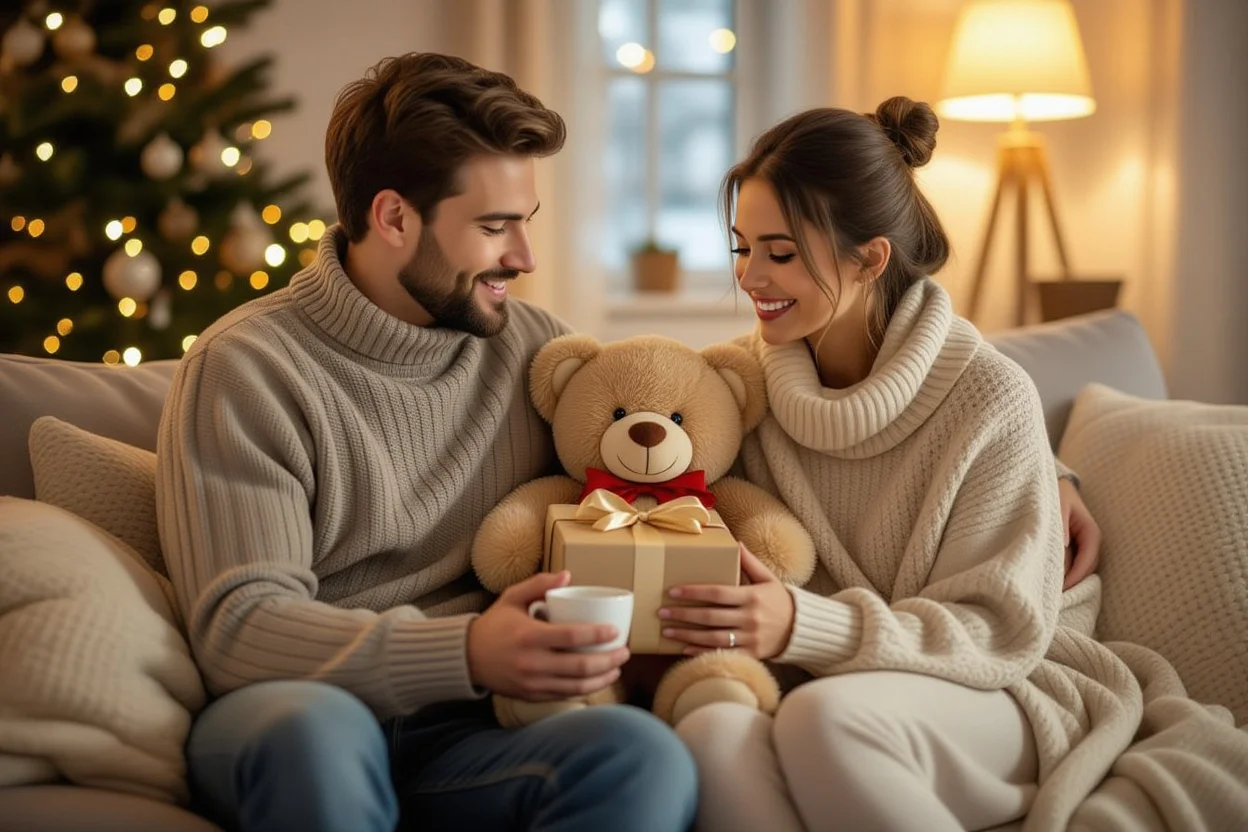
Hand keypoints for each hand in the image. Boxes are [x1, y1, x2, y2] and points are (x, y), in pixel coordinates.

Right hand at [466, 571, 629, 700]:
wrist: (467, 658)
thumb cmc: (494, 624)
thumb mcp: (512, 597)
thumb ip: (539, 584)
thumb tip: (568, 575)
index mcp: (529, 636)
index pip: (571, 637)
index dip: (597, 635)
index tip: (615, 630)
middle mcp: (532, 663)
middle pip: (580, 666)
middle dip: (609, 660)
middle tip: (624, 651)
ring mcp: (532, 683)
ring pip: (576, 686)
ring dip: (602, 678)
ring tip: (617, 668)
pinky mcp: (532, 696)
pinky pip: (565, 695)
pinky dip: (585, 690)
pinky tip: (598, 681)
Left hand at [658, 543, 794, 658]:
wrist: (800, 628)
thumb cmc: (778, 599)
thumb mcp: (768, 577)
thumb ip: (750, 562)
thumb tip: (734, 542)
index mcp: (752, 596)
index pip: (717, 593)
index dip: (694, 592)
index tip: (673, 591)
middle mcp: (750, 618)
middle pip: (710, 617)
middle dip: (684, 614)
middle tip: (662, 612)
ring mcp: (750, 638)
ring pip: (713, 638)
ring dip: (687, 635)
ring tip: (667, 630)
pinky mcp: (751, 655)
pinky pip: (723, 654)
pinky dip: (702, 653)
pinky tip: (684, 649)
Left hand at [1058, 478, 1101, 589]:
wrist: (1053, 487)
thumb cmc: (1056, 493)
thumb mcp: (1057, 504)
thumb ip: (1059, 523)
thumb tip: (1064, 545)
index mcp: (1090, 531)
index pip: (1088, 558)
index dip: (1077, 574)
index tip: (1062, 586)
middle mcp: (1089, 542)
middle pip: (1086, 569)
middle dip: (1072, 582)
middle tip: (1053, 595)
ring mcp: (1082, 547)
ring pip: (1079, 570)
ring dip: (1067, 580)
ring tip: (1049, 592)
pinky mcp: (1072, 550)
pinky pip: (1071, 566)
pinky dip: (1063, 574)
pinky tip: (1048, 581)